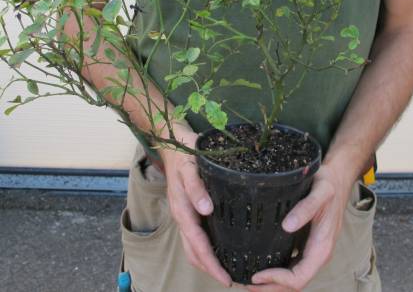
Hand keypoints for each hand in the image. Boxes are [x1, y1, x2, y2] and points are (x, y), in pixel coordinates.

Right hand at [161, 130, 231, 287]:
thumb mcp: (191, 167)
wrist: (172, 143)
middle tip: (232, 280)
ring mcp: (183, 213)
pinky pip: (194, 235)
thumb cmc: (184, 154)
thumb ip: (196, 187)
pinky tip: (219, 245)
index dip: (211, 263)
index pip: (197, 244)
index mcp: (182, 209)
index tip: (226, 278)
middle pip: (193, 252)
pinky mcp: (187, 209)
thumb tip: (206, 210)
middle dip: (210, 269)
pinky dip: (204, 247)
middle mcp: (182, 215)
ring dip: (206, 261)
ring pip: (192, 246)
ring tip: (226, 269)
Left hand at [246, 164, 353, 291]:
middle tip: (246, 285)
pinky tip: (262, 265)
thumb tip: (287, 226)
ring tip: (249, 281)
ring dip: (273, 284)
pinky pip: (293, 265)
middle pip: (294, 284)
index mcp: (322, 247)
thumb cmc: (330, 185)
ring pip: (293, 277)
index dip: (277, 280)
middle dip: (271, 288)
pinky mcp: (307, 244)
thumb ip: (306, 208)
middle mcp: (318, 254)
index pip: (299, 278)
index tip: (257, 274)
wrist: (338, 179)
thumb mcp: (320, 192)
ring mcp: (312, 251)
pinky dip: (277, 272)